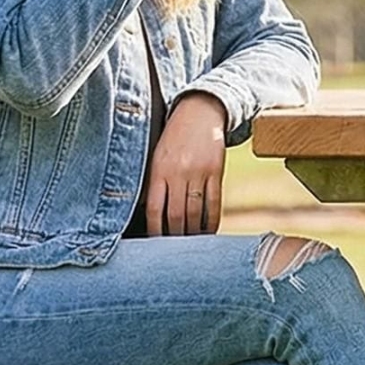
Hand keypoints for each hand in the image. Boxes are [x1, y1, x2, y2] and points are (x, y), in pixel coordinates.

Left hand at [146, 92, 227, 235]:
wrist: (200, 112)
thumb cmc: (173, 139)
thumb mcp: (157, 156)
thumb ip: (154, 183)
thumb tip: (147, 216)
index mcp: (158, 169)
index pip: (153, 209)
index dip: (154, 231)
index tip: (154, 246)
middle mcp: (178, 172)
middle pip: (175, 215)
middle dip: (174, 238)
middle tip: (174, 252)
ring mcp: (199, 172)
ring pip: (195, 213)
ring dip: (193, 234)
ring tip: (191, 247)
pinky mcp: (217, 171)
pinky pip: (214, 204)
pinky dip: (211, 222)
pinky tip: (208, 233)